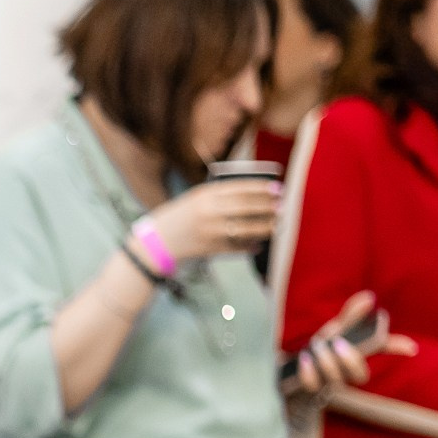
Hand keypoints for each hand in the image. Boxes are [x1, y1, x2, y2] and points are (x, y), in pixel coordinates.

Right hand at [150, 179, 278, 260]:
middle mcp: (208, 212)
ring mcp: (210, 231)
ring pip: (246, 228)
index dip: (262, 188)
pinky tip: (258, 244)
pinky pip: (237, 247)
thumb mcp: (194, 199)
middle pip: (246, 207)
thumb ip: (219, 195)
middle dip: (267, 206)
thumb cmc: (178, 217)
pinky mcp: (211, 249)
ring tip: (276, 225)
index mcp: (204, 195)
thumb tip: (252, 195)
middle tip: (281, 206)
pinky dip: (250, 246)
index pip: (240, 188)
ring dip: (264, 227)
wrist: (155, 243)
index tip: (277, 188)